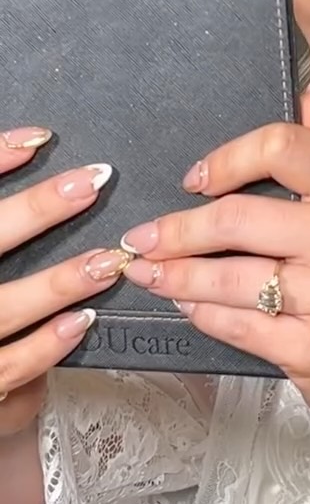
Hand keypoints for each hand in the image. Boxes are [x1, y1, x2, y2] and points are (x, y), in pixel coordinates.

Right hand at [0, 129, 128, 435]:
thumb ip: (2, 223)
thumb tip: (26, 147)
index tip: (37, 138)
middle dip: (37, 211)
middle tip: (89, 182)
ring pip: (4, 308)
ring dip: (58, 282)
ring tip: (105, 259)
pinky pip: (11, 365)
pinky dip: (47, 344)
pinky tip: (83, 320)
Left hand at [122, 88, 309, 445]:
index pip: (283, 148)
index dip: (227, 159)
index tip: (193, 180)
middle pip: (239, 219)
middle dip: (177, 231)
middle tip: (140, 239)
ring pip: (231, 279)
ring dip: (176, 277)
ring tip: (148, 273)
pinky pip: (238, 325)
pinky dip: (202, 314)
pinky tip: (187, 306)